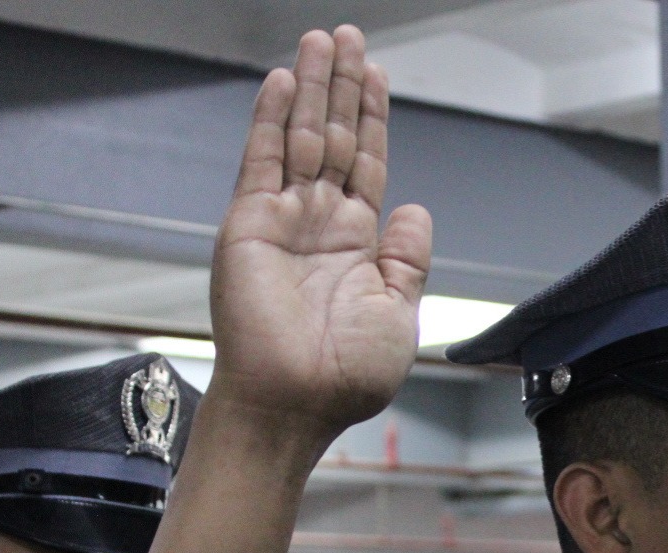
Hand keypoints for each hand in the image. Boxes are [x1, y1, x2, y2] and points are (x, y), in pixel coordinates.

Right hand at [207, 26, 432, 458]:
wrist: (296, 402)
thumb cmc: (346, 375)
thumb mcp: (398, 312)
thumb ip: (407, 259)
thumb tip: (418, 211)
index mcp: (358, 245)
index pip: (368, 164)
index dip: (373, 117)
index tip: (375, 74)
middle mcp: (319, 224)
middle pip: (336, 137)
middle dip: (342, 86)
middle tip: (347, 36)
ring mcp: (283, 220)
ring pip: (301, 137)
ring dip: (312, 88)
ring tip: (321, 40)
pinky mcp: (249, 224)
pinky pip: (262, 160)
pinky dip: (272, 120)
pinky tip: (285, 82)